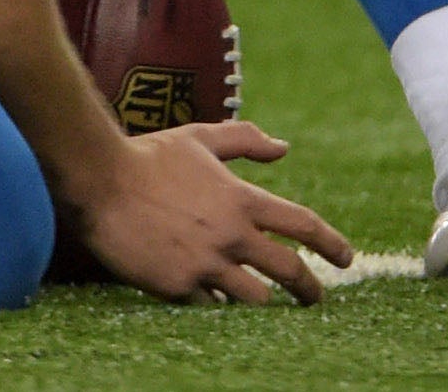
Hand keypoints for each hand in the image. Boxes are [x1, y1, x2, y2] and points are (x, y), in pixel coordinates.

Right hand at [63, 121, 352, 305]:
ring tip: (266, 306)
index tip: (346, 258)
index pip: (302, 225)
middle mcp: (231, 234)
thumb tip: (283, 148)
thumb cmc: (149, 155)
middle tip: (316, 299)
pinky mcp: (179, 286)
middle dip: (310, 290)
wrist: (100, 181)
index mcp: (242, 198)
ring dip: (264, 302)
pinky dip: (217, 306)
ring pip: (256, 299)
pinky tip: (216, 302)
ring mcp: (206, 263)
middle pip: (289, 271)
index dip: (331, 243)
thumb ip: (245, 140)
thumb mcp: (200, 139)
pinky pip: (212, 308)